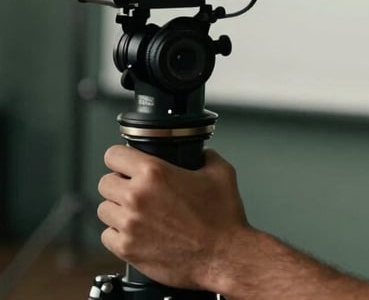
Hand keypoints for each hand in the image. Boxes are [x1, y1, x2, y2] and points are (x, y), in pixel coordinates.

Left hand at [97, 145, 248, 289]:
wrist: (222, 256)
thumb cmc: (222, 218)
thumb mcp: (222, 173)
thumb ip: (207, 156)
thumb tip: (203, 154)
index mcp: (155, 173)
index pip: (114, 155)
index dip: (120, 156)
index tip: (124, 162)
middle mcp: (137, 197)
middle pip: (105, 182)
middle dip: (118, 183)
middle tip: (134, 188)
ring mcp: (129, 225)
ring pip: (103, 209)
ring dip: (117, 208)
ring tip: (135, 211)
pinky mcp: (127, 250)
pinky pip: (107, 236)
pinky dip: (117, 233)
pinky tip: (135, 231)